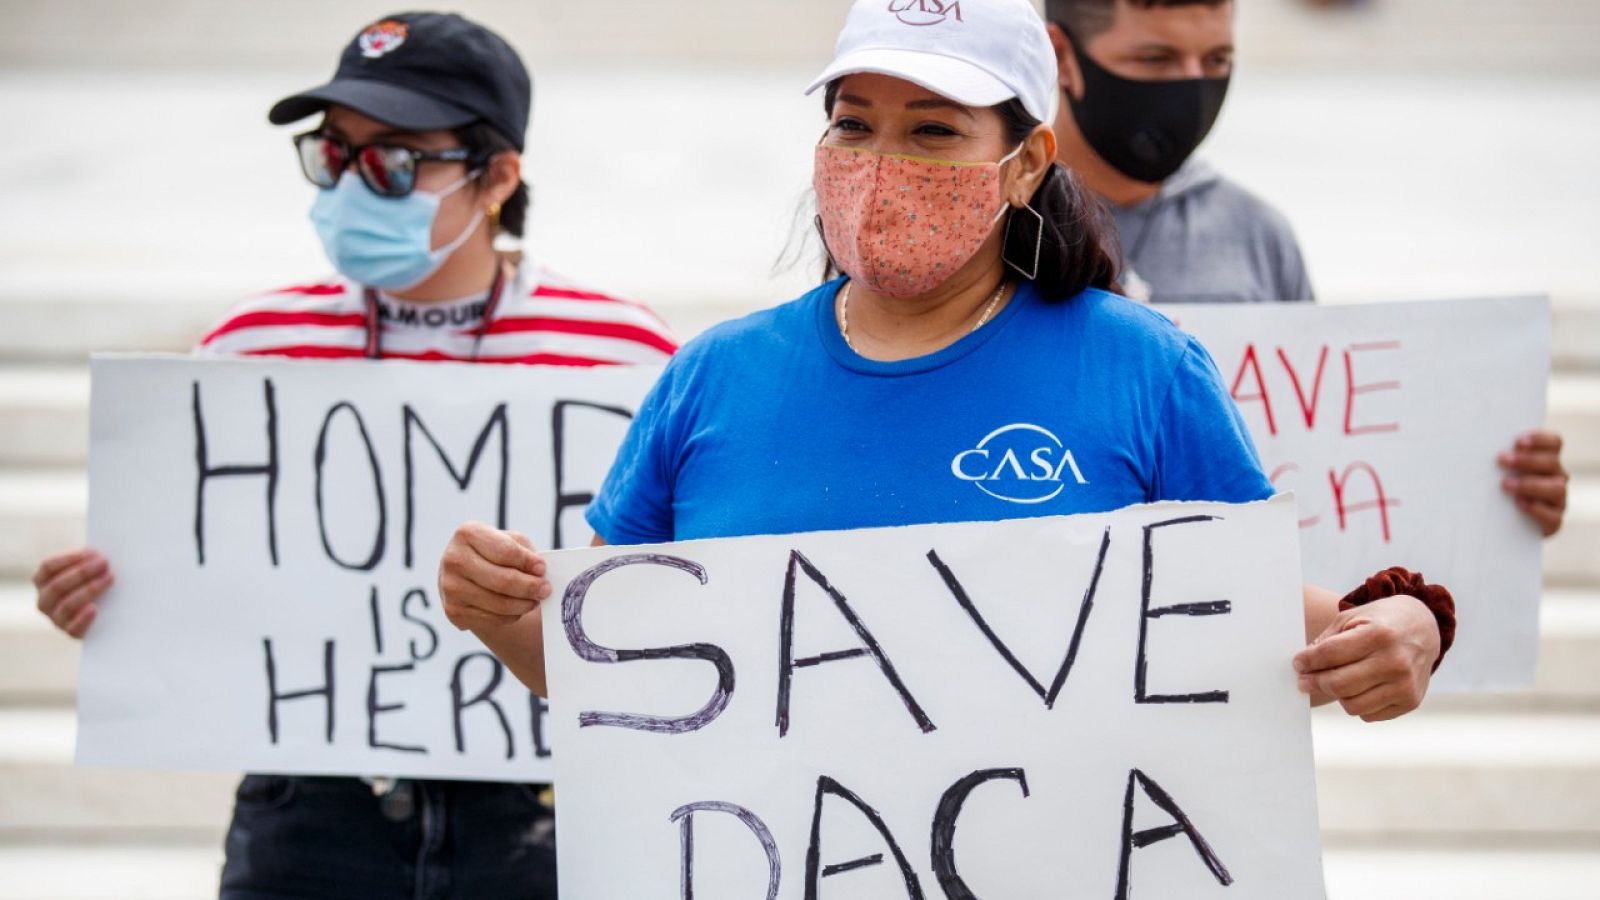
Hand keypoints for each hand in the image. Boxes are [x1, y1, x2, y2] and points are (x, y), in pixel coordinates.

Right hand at [34, 548, 114, 638]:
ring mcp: (56, 618)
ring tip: (110, 578)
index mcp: (43, 581)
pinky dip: (83, 619)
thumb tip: (97, 553)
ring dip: (89, 589)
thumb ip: (90, 559)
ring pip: (66, 605)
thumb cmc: (95, 581)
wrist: (107, 612)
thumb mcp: (90, 568)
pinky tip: (94, 609)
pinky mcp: (71, 632)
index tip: (90, 552)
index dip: (68, 559)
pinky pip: (73, 628)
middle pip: (58, 585)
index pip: (48, 567)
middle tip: (104, 563)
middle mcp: (45, 601)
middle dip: (82, 572)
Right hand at [438, 521, 549, 632]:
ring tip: (535, 600)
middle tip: (545, 590)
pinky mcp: (453, 611)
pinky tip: (518, 608)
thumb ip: (524, 552)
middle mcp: (453, 559)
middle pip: (502, 580)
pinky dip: (511, 616)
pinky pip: (492, 619)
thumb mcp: (509, 540)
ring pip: (499, 604)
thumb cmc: (494, 552)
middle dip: (530, 587)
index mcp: (467, 533)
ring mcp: (450, 587)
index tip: (542, 569)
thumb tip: (538, 573)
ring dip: (524, 604)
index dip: (527, 562)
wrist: (466, 573)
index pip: (505, 551)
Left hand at [1293, 594, 1439, 721]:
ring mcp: (1405, 685)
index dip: (1308, 661)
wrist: (1424, 629)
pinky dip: (1357, 704)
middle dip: (1314, 683)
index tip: (1298, 664)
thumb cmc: (1381, 622)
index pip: (1330, 654)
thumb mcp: (1352, 618)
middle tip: (1303, 680)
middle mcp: (1395, 662)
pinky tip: (1358, 689)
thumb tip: (1303, 666)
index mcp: (1379, 635)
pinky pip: (1369, 715)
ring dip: (1336, 695)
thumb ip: (1327, 641)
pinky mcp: (1411, 701)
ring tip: (1333, 682)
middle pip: (1339, 684)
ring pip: (1352, 705)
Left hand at [1498, 429, 1566, 535]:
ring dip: (1531, 484)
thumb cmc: (1493, 491)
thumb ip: (1497, 459)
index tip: (1518, 441)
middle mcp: (1556, 477)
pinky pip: (1554, 516)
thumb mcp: (1494, 472)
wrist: (1498, 527)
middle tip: (1501, 459)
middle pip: (1552, 463)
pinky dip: (1537, 509)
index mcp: (1545, 460)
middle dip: (1527, 460)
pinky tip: (1519, 504)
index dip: (1540, 439)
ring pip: (1557, 488)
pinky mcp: (1554, 522)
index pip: (1554, 443)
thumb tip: (1473, 443)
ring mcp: (1557, 500)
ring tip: (1506, 485)